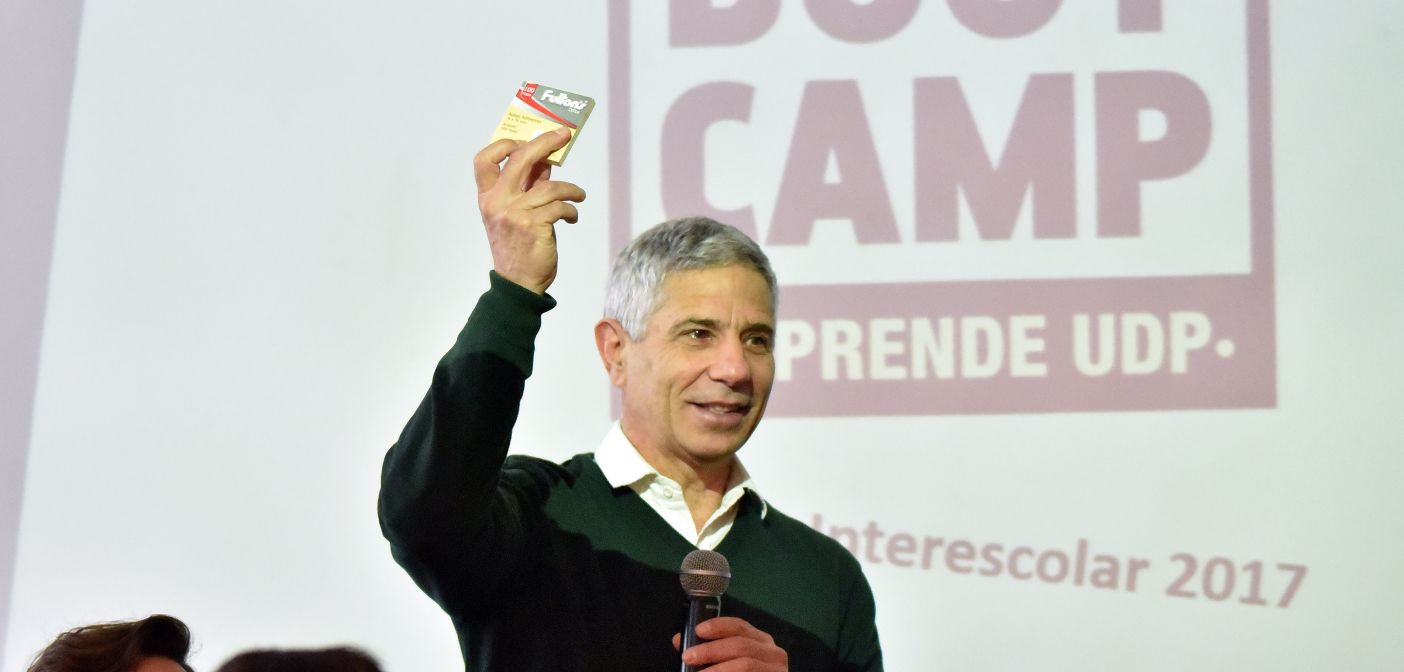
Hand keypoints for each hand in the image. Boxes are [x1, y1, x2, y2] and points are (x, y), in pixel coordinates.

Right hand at [473, 127, 586, 293]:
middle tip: (562, 135)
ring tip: (578, 195)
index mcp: (487, 197)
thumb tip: (544, 160)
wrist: (518, 282)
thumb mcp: (514, 214)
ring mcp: (515, 213)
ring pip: (550, 186)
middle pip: (520, 158)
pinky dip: (571, 210)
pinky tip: (572, 216)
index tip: (525, 140)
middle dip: (544, 142)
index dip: (504, 144)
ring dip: (571, 189)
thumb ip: (526, 187)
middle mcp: (497, 202)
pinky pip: (560, 207)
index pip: (484, 160)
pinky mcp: (534, 226)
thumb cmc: (517, 247)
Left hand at [673, 616, 788, 670]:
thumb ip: (704, 653)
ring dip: (717, 670)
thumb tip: (679, 640)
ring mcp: (778, 671)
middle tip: (688, 657)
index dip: (718, 626)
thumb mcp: (720, 664)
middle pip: (740, 645)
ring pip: (745, 665)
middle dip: (711, 650)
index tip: (697, 630)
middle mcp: (773, 653)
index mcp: (760, 642)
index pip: (739, 626)